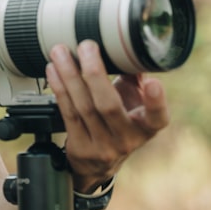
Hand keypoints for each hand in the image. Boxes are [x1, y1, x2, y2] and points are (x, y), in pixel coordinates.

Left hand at [45, 40, 168, 192]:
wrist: (99, 163)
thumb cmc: (120, 123)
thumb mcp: (133, 103)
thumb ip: (134, 77)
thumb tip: (127, 48)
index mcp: (146, 128)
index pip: (157, 118)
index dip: (156, 102)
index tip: (153, 83)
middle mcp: (126, 139)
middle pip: (108, 106)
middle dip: (94, 74)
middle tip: (86, 46)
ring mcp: (102, 146)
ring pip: (83, 107)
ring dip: (69, 75)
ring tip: (60, 52)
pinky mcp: (80, 146)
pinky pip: (67, 112)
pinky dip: (59, 88)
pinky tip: (53, 70)